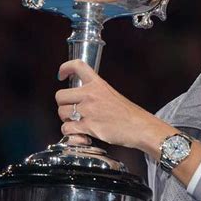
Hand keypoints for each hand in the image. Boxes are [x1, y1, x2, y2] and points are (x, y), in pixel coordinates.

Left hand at [55, 60, 176, 159]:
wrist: (139, 127)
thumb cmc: (129, 113)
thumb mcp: (112, 94)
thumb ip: (95, 93)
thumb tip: (80, 99)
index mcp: (98, 84)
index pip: (77, 66)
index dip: (65, 68)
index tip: (62, 75)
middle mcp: (91, 94)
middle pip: (60, 95)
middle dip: (63, 105)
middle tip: (72, 110)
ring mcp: (89, 110)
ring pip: (62, 113)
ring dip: (66, 120)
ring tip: (78, 123)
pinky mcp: (88, 126)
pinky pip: (67, 129)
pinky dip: (71, 134)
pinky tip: (81, 134)